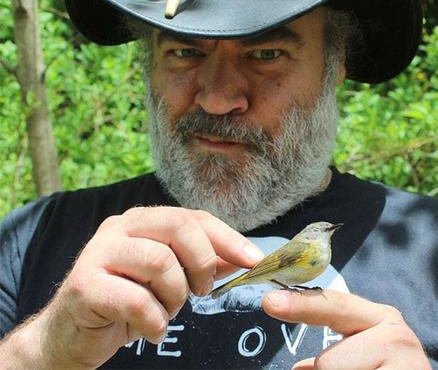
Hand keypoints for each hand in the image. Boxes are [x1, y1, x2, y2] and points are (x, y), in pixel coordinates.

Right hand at [9, 207, 263, 367]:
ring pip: (159, 261)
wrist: (72, 333)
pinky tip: (152, 331)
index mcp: (143, 220)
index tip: (254, 260)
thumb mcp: (170, 280)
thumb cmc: (126, 302)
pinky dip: (154, 322)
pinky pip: (137, 300)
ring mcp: (99, 253)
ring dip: (174, 296)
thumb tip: (243, 256)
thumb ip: (202, 263)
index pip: (192, 216)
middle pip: (178, 227)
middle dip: (202, 262)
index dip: (227, 237)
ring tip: (167, 312)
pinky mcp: (85, 284)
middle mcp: (120, 227)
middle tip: (203, 291)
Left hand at [262, 289, 430, 369]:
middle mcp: (397, 336)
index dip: (300, 304)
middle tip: (339, 368)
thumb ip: (333, 354)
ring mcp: (408, 365)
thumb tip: (298, 368)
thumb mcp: (361, 355)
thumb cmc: (385, 368)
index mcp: (381, 318)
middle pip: (328, 363)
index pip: (333, 306)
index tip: (270, 302)